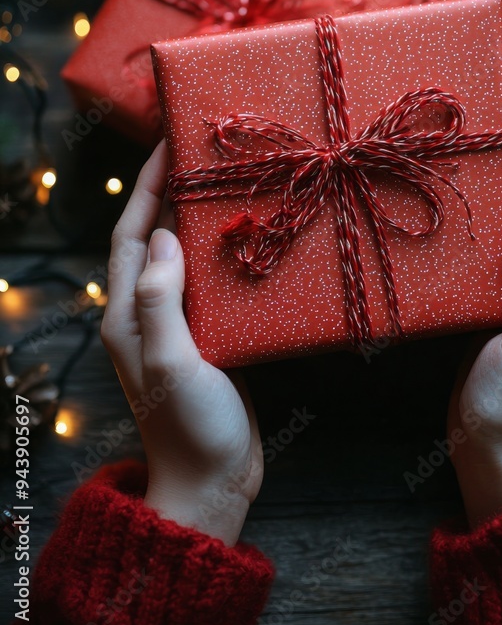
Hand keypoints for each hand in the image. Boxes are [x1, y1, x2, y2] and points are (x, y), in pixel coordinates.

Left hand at [101, 142, 262, 544]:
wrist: (214, 481)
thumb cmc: (190, 426)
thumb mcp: (172, 362)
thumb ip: (161, 300)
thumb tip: (165, 234)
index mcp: (128, 314)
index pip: (132, 234)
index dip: (146, 186)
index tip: (167, 143)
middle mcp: (147, 312)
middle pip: (155, 236)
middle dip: (172, 191)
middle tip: (204, 152)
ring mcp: (178, 323)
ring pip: (184, 254)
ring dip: (200, 217)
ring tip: (229, 182)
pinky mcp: (207, 334)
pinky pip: (209, 279)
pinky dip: (223, 250)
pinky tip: (250, 234)